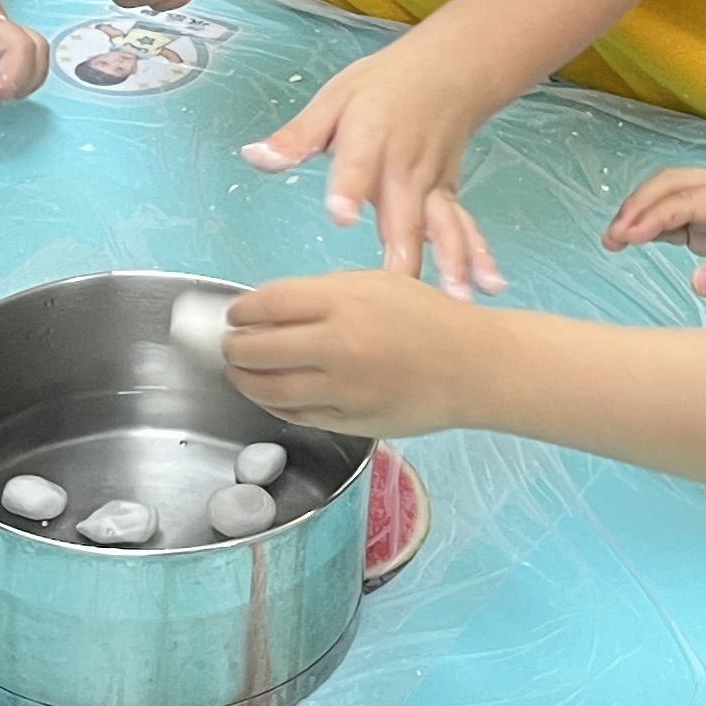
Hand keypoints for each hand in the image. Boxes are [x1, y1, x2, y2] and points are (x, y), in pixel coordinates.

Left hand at [223, 268, 506, 438]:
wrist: (473, 365)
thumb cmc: (428, 317)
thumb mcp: (375, 283)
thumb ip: (322, 295)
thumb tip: (271, 309)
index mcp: (341, 303)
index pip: (265, 305)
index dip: (240, 311)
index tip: (236, 315)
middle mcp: (336, 346)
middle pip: (256, 350)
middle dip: (234, 348)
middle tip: (232, 346)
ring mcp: (341, 390)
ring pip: (269, 390)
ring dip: (245, 380)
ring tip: (242, 372)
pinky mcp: (349, 422)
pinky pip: (297, 415)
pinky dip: (277, 405)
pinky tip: (274, 395)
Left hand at [243, 37, 509, 296]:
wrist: (446, 73)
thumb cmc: (383, 88)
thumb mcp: (333, 99)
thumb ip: (297, 136)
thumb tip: (255, 156)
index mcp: (370, 140)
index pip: (358, 166)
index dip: (350, 190)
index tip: (341, 216)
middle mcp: (405, 169)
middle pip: (404, 213)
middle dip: (404, 253)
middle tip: (399, 294)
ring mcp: (432, 188)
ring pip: (443, 228)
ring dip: (451, 263)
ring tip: (454, 300)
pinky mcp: (448, 199)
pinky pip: (465, 229)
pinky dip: (479, 256)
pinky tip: (489, 286)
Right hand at [600, 170, 705, 306]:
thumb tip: (696, 281)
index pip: (691, 200)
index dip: (655, 216)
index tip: (625, 237)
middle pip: (673, 183)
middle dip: (638, 206)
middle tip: (612, 238)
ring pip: (669, 192)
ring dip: (640, 211)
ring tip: (614, 241)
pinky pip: (675, 211)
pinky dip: (652, 222)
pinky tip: (633, 240)